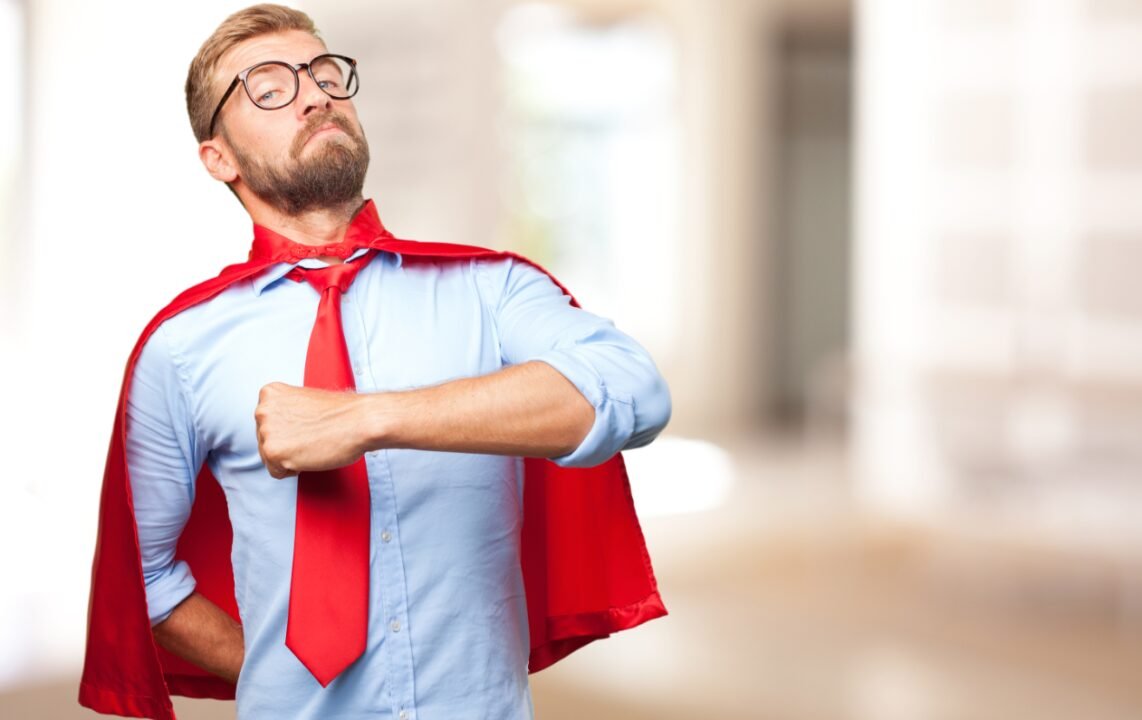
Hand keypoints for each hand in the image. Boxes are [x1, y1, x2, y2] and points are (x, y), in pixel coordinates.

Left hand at [254, 382, 368, 478]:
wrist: (359, 421)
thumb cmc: (341, 413)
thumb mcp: (304, 401)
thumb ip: (286, 411)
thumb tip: (281, 428)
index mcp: (269, 394)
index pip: (266, 423)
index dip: (287, 430)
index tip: (303, 428)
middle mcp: (263, 410)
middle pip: (264, 440)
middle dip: (286, 444)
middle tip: (310, 438)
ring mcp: (267, 431)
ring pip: (269, 458)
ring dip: (289, 457)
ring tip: (311, 444)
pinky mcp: (274, 452)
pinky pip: (276, 472)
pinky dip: (293, 470)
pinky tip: (309, 455)